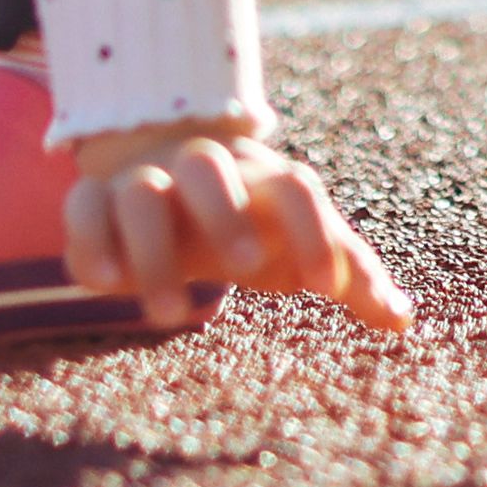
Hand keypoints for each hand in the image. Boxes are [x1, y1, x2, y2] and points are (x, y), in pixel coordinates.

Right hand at [53, 117, 410, 334]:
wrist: (171, 176)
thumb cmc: (252, 222)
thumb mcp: (298, 246)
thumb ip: (348, 274)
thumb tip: (403, 320)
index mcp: (260, 177)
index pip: (295, 186)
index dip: (315, 230)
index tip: (327, 288)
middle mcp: (201, 169)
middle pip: (211, 166)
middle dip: (226, 214)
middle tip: (245, 272)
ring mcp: (144, 180)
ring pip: (141, 191)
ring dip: (155, 247)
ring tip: (175, 315)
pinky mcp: (95, 201)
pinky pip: (83, 204)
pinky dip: (91, 239)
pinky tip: (106, 285)